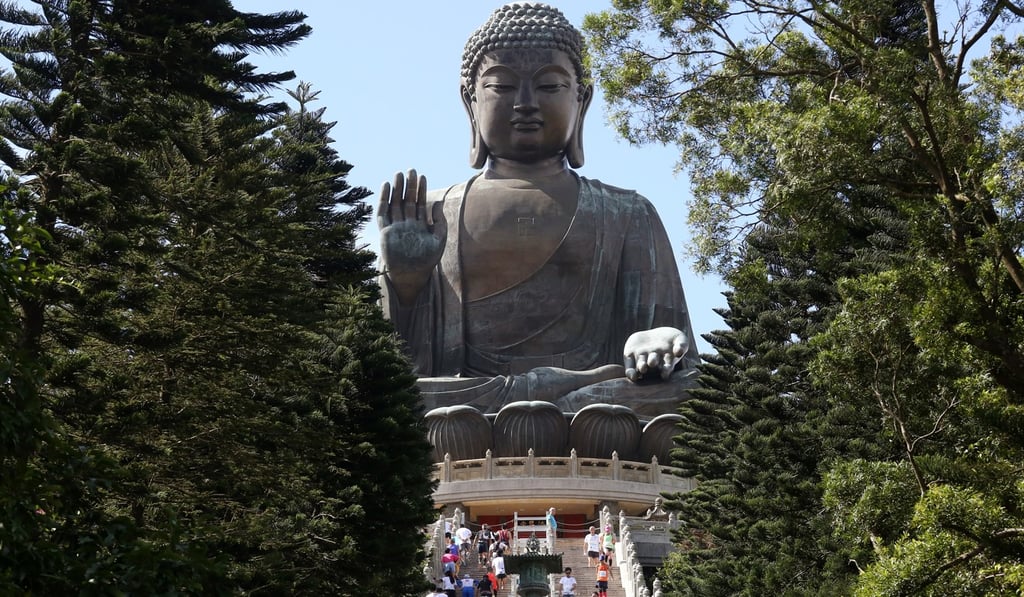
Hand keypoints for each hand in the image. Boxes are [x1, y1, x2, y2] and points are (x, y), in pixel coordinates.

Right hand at [378, 169, 445, 304]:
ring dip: (396, 189)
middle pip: (406, 200)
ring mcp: (395, 226)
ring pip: (394, 203)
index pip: (419, 203)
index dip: (421, 190)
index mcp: (419, 225)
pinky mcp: (385, 231)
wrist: (412, 274)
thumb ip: (439, 222)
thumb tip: (438, 203)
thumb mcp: (438, 239)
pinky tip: (386, 187)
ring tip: (398, 174)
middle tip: (410, 170)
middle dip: (408, 186)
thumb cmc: (427, 260)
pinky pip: (382, 213)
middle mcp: (406, 223)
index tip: (422, 176)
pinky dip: (383, 200)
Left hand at [622, 326, 687, 381]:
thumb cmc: (671, 340)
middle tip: (652, 363)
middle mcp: (653, 362)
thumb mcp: (680, 339)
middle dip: (652, 363)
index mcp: (666, 361)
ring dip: (641, 367)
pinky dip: (630, 372)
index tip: (665, 374)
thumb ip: (681, 345)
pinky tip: (631, 375)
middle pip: (652, 364)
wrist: (655, 335)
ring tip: (642, 367)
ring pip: (641, 365)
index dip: (665, 371)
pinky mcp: (629, 356)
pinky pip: (629, 366)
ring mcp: (641, 359)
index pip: (666, 368)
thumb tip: (678, 352)